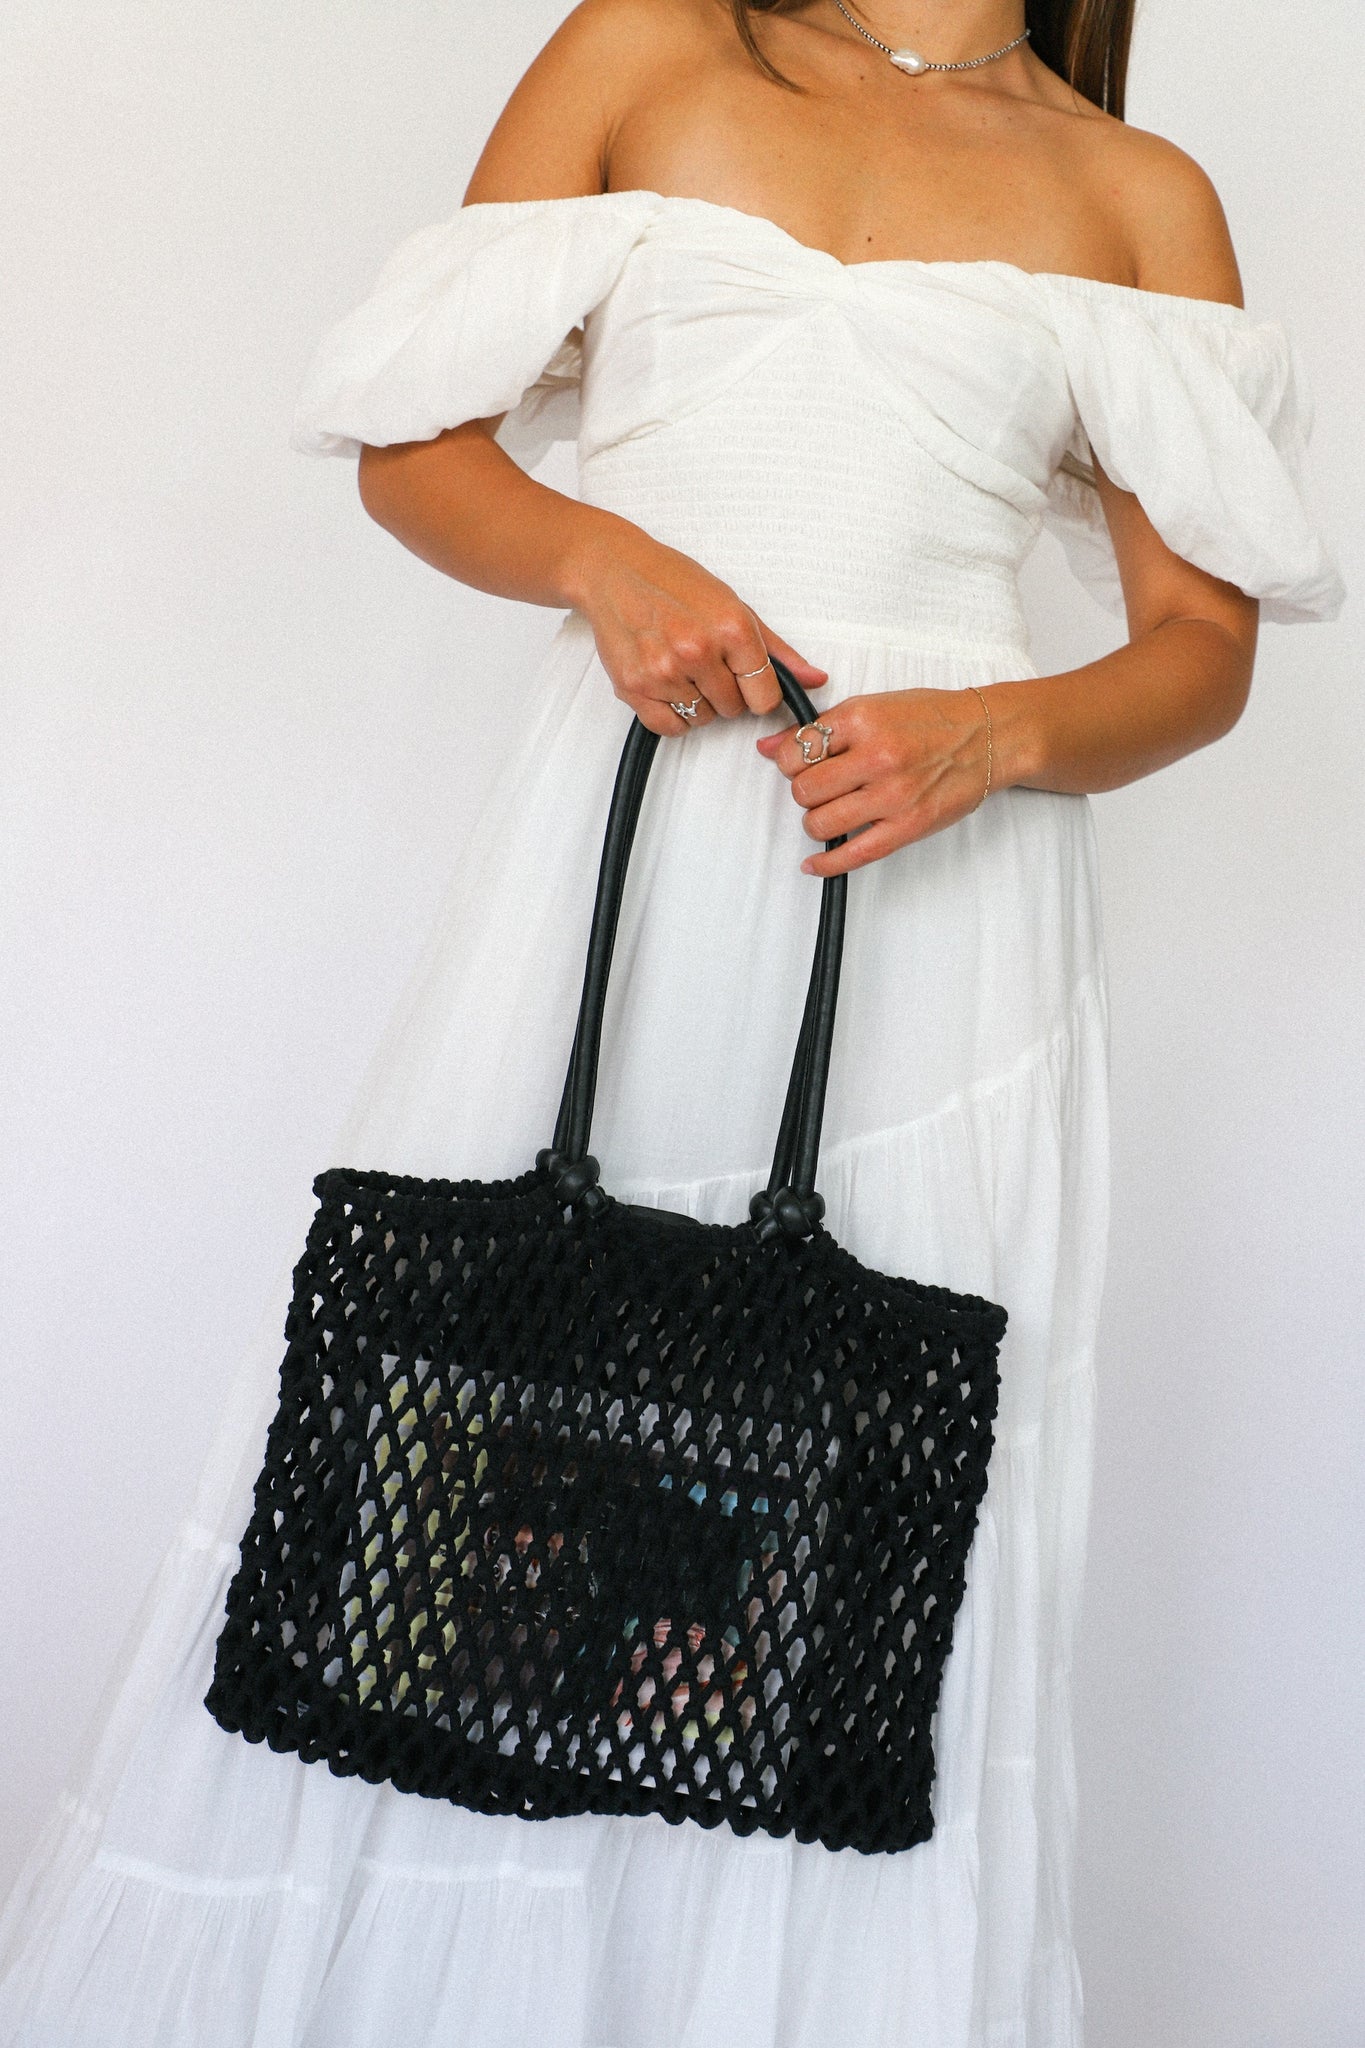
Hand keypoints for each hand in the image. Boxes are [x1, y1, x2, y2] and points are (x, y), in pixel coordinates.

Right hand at [569, 522, 827, 734]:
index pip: (765, 697)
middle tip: (706, 663)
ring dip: (697, 701)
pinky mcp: (634, 686)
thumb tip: (815, 680)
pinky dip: (672, 715)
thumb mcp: (733, 604)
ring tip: (682, 667)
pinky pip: (669, 727)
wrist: (612, 570)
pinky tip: (667, 685)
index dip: (758, 692)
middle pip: (733, 710)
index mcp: (731, 628)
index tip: (746, 679)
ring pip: (701, 719)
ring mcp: (663, 671)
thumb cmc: (673, 581)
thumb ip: (776, 649)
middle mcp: (698, 651)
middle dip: (726, 692)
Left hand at [756, 687, 993, 876]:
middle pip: (804, 790)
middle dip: (804, 793)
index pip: (796, 751)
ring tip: (832, 812)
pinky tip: (813, 864)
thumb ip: (820, 728)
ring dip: (816, 822)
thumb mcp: (873, 707)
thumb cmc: (931, 719)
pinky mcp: (908, 826)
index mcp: (863, 719)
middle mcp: (877, 756)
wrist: (987, 736)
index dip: (790, 762)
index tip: (801, 765)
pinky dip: (826, 864)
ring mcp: (893, 795)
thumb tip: (768, 748)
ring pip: (820, 823)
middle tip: (822, 789)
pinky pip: (853, 854)